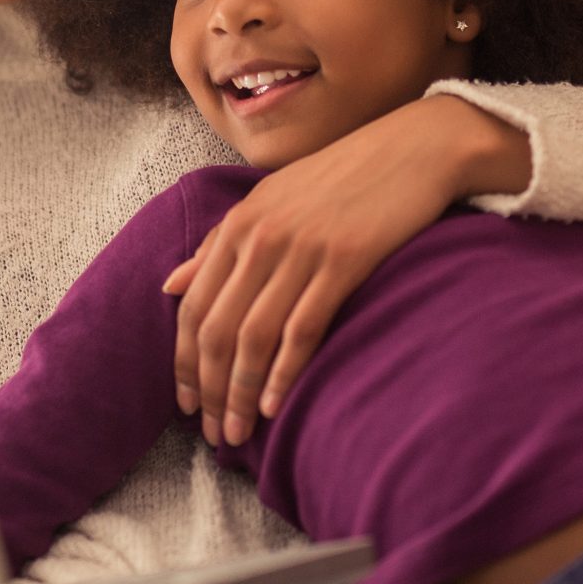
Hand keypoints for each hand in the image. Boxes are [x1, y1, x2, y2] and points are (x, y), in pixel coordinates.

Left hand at [168, 95, 531, 444]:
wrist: (413, 148)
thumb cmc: (342, 177)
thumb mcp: (270, 200)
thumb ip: (218, 244)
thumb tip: (169, 285)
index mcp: (239, 223)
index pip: (193, 306)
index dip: (184, 362)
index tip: (185, 404)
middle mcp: (260, 237)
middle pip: (217, 329)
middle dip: (209, 390)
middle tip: (212, 435)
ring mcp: (300, 249)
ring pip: (253, 336)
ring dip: (241, 393)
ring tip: (238, 433)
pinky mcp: (342, 261)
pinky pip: (301, 328)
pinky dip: (284, 372)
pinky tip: (276, 405)